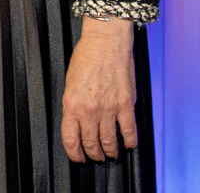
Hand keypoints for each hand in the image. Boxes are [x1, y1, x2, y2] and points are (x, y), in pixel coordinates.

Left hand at [62, 17, 137, 161]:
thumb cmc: (86, 58)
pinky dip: (129, 141)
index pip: (70, 138)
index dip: (74, 153)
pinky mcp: (125, 104)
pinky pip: (129, 130)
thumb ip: (74, 104)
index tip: (77, 157)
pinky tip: (129, 144)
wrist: (105, 43)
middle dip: (93, 154)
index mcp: (71, 104)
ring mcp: (108, 108)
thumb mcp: (70, 83)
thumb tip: (77, 122)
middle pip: (90, 142)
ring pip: (109, 140)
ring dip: (110, 150)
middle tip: (95, 157)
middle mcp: (89, 109)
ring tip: (110, 153)